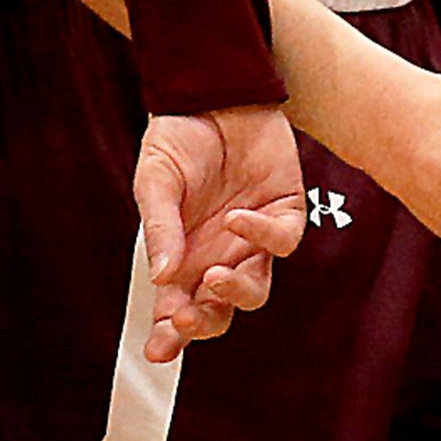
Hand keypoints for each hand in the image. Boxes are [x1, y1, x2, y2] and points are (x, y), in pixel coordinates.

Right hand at [132, 104, 307, 362]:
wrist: (214, 90)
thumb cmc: (177, 138)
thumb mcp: (155, 182)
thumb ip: (160, 229)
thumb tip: (162, 279)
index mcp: (182, 257)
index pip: (176, 310)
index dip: (168, 336)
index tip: (157, 350)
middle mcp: (218, 256)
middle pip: (218, 314)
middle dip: (202, 325)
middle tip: (184, 317)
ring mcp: (254, 240)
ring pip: (254, 290)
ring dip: (234, 292)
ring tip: (213, 276)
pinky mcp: (284, 213)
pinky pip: (281, 242)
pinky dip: (261, 238)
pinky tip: (236, 218)